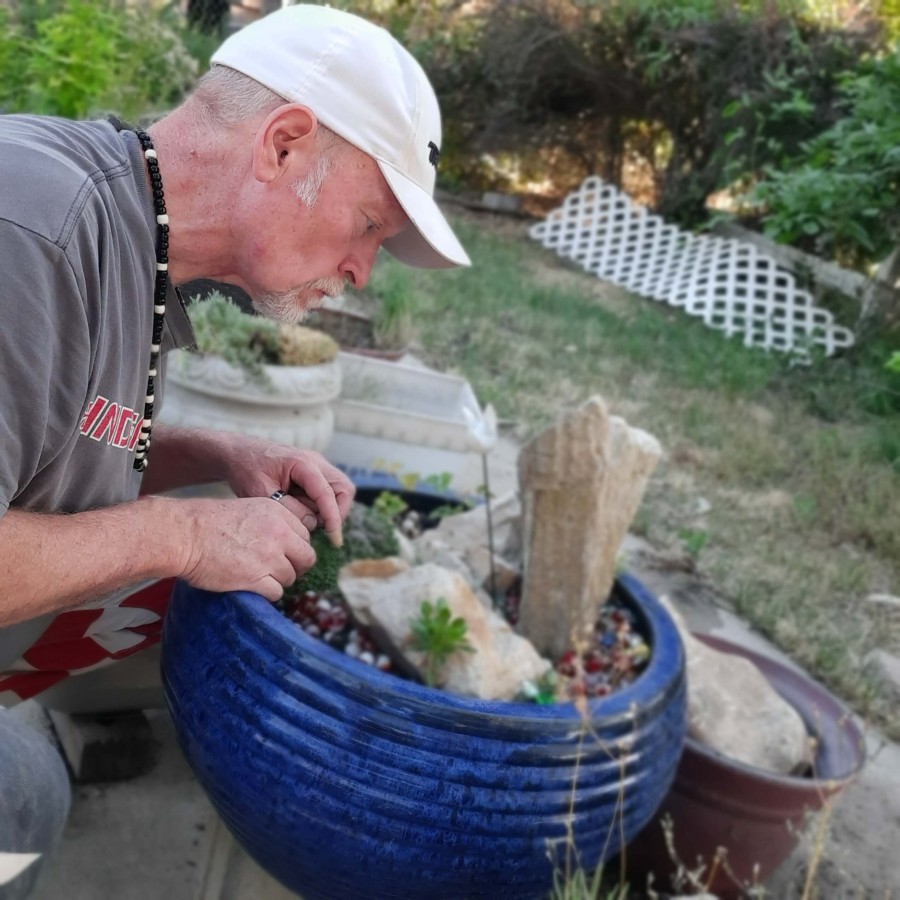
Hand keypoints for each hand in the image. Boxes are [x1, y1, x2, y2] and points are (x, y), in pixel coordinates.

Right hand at [176, 497, 315, 600]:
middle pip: (306, 558)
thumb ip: (272, 523)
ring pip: (291, 577)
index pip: (305, 535)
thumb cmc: (207, 521)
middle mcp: (280, 534)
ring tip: (260, 577)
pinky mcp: (256, 579)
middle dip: (295, 566)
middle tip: (280, 570)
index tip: (286, 554)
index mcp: (278, 513)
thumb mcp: (248, 509)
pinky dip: (268, 593)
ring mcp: (270, 557)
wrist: (184, 534)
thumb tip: (286, 542)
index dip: (296, 547)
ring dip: (279, 580)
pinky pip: (277, 592)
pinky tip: (255, 587)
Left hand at [216, 435, 354, 543]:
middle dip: (338, 511)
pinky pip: (328, 491)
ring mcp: (317, 466)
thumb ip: (288, 509)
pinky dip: (321, 505)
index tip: (334, 538)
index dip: (333, 516)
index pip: (327, 492)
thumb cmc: (247, 470)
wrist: (239, 453)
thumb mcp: (261, 493)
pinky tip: (300, 511)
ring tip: (304, 517)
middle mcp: (315, 462)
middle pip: (344, 488)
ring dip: (329, 509)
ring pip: (339, 491)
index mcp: (302, 463)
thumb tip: (312, 522)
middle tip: (322, 529)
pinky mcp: (314, 474)